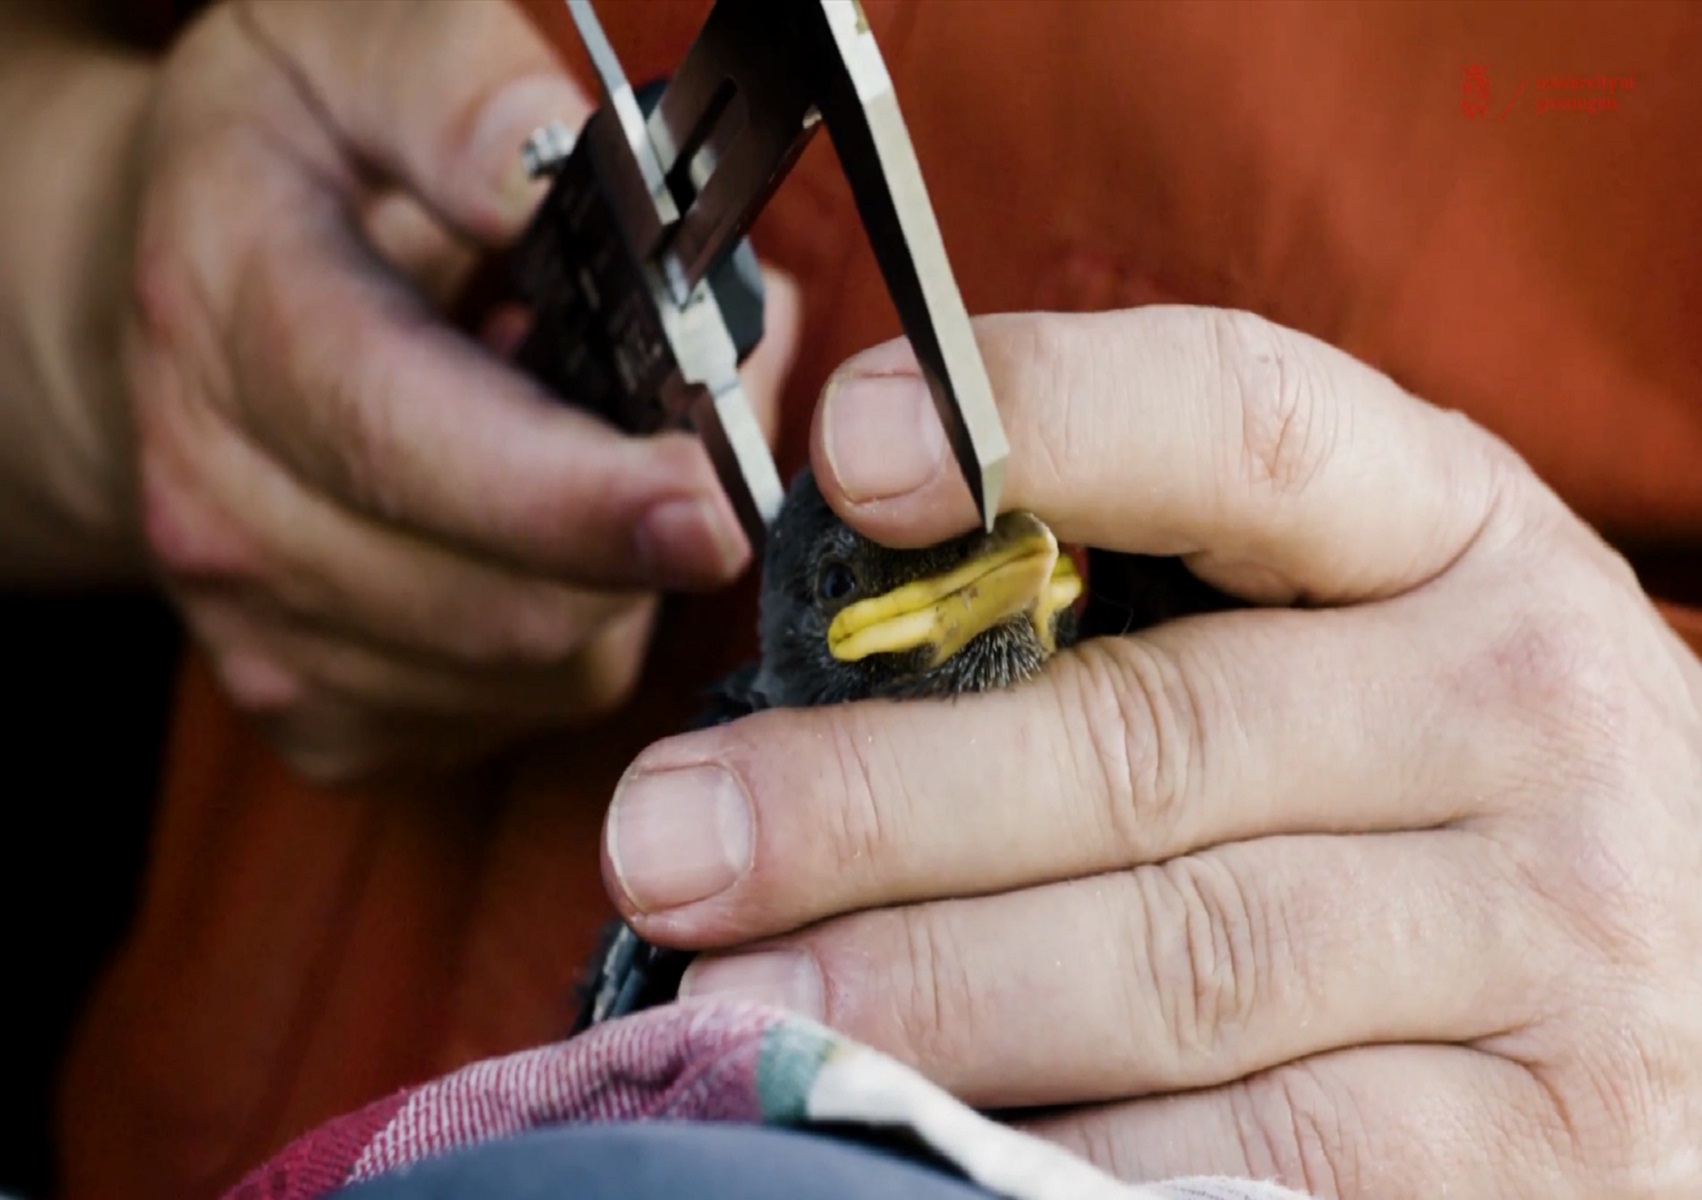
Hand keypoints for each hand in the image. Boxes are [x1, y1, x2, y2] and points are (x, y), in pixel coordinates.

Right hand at [121, 0, 797, 780]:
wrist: (186, 309)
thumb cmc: (288, 171)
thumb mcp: (348, 51)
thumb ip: (454, 90)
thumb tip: (549, 178)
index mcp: (228, 316)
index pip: (399, 436)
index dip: (571, 491)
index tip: (710, 499)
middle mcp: (225, 505)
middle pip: (501, 596)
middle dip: (651, 524)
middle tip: (703, 417)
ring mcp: (265, 630)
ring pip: (539, 666)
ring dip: (629, 574)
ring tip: (599, 453)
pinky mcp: (321, 715)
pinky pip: (524, 710)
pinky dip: (583, 631)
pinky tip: (544, 536)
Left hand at [600, 308, 1701, 1196]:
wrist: (1696, 957)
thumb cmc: (1432, 769)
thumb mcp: (1336, 630)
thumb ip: (1142, 612)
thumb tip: (852, 623)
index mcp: (1447, 533)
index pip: (1245, 421)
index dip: (1047, 415)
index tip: (851, 444)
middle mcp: (1525, 711)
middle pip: (1152, 745)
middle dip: (877, 804)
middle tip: (669, 840)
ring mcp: (1557, 946)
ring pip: (1182, 972)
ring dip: (928, 997)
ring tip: (734, 1013)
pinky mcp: (1553, 1155)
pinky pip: (1258, 1164)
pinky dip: (1065, 1153)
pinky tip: (915, 1131)